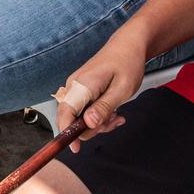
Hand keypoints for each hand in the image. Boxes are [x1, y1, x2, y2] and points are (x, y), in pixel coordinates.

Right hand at [51, 30, 151, 144]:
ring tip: (117, 115)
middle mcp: (74, 86)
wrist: (128, 45)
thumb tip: (88, 124)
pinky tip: (113, 112)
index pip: (65, 114)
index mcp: (82, 85)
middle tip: (114, 121)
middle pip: (73, 120)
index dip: (67, 133)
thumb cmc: (127, 62)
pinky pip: (85, 110)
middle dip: (94, 127)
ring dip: (99, 122)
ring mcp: (76, 88)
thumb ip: (103, 108)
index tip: (75, 149)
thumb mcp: (121, 90)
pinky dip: (98, 115)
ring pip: (81, 117)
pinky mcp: (81, 90)